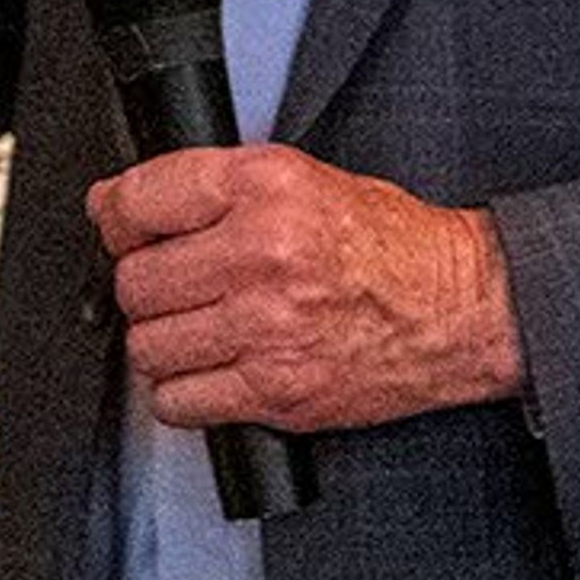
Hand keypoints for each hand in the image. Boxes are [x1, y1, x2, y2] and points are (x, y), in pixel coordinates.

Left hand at [88, 144, 523, 433]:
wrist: (464, 307)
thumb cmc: (389, 246)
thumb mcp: (302, 178)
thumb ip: (211, 186)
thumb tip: (115, 203)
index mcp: (266, 189)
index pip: (136, 201)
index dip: (117, 219)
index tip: (122, 229)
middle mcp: (263, 255)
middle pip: (134, 282)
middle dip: (145, 285)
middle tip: (177, 285)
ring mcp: (269, 329)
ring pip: (148, 346)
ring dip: (163, 342)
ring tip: (201, 327)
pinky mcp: (278, 392)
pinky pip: (178, 402)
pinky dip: (184, 392)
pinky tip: (212, 370)